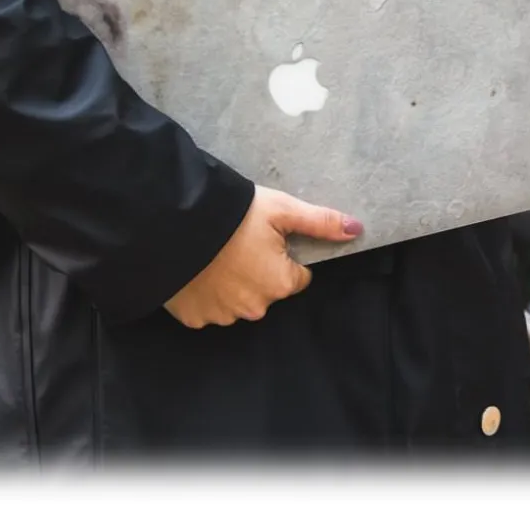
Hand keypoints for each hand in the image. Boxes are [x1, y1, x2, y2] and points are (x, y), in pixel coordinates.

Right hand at [163, 185, 363, 328]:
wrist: (172, 222)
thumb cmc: (233, 214)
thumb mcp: (281, 209)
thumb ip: (320, 222)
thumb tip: (357, 230)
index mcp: (280, 284)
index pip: (296, 276)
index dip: (283, 255)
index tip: (264, 238)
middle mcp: (255, 308)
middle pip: (267, 290)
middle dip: (258, 270)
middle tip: (238, 243)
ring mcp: (222, 316)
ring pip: (238, 301)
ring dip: (231, 283)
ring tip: (215, 254)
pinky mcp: (194, 318)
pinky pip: (208, 308)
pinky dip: (206, 293)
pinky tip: (198, 269)